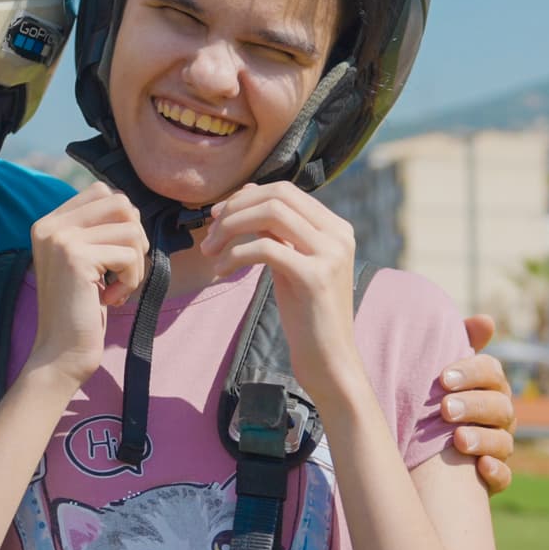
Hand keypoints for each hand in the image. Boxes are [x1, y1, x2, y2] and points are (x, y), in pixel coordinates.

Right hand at [27, 184, 146, 387]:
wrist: (61, 353)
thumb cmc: (80, 311)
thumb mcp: (85, 262)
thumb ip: (97, 231)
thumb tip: (131, 209)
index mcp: (49, 223)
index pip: (101, 192)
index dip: (122, 221)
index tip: (114, 256)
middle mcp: (50, 226)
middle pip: (120, 202)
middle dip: (134, 237)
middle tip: (122, 269)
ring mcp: (61, 239)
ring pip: (130, 228)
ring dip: (135, 262)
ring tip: (117, 286)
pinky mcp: (77, 257)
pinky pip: (129, 255)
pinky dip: (131, 280)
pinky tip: (111, 299)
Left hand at [200, 181, 357, 401]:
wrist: (329, 359)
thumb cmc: (308, 313)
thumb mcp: (294, 262)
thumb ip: (278, 231)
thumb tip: (247, 195)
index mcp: (336, 227)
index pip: (286, 190)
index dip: (246, 197)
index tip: (218, 215)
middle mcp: (339, 234)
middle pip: (277, 195)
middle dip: (235, 209)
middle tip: (210, 233)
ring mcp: (330, 253)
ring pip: (270, 214)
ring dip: (231, 228)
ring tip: (210, 252)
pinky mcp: (315, 276)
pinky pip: (264, 248)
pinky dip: (235, 255)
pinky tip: (222, 271)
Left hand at [441, 316, 514, 494]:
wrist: (419, 449)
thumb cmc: (432, 400)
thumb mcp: (441, 373)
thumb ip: (459, 343)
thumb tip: (486, 321)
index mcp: (488, 386)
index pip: (491, 372)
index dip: (471, 373)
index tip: (443, 378)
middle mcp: (499, 416)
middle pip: (500, 407)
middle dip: (474, 406)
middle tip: (445, 409)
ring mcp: (498, 447)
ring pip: (504, 442)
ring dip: (483, 439)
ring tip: (457, 439)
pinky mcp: (492, 477)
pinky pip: (504, 476)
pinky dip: (496, 472)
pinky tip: (481, 468)